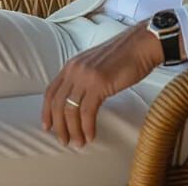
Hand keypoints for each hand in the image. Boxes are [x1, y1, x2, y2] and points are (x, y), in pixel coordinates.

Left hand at [41, 21, 165, 147]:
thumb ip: (84, 78)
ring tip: (79, 143)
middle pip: (57, 103)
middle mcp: (74, 70)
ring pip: (70, 110)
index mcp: (71, 65)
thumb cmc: (124, 56)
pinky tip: (91, 136)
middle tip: (64, 141)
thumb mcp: (96, 65)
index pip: (51, 91)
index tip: (48, 127)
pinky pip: (87, 111)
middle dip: (59, 125)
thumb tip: (80, 99)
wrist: (141, 45)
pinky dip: (87, 127)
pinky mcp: (99, 84)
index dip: (46, 111)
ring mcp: (85, 76)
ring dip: (73, 130)